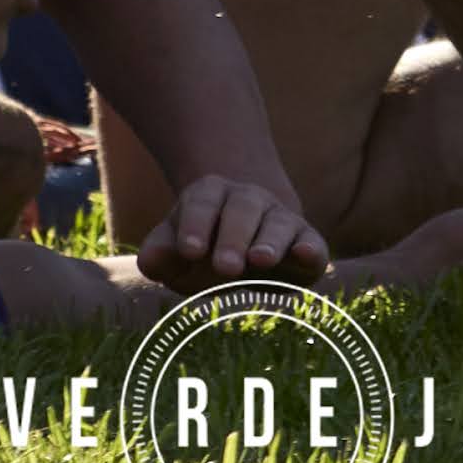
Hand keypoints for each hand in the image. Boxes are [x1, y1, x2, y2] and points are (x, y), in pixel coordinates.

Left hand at [138, 173, 328, 286]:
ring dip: (270, 241)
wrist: (246, 250)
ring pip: (278, 223)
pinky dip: (310, 248)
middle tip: (224, 267)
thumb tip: (150, 260)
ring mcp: (280, 220)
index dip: (195, 226)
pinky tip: (305, 254)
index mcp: (211, 195)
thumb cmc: (204, 252)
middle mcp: (249, 201)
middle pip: (242, 209)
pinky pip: (312, 242)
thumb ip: (158, 254)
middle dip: (233, 237)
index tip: (189, 251)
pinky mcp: (307, 243)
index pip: (201, 203)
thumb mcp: (175, 254)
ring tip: (259, 260)